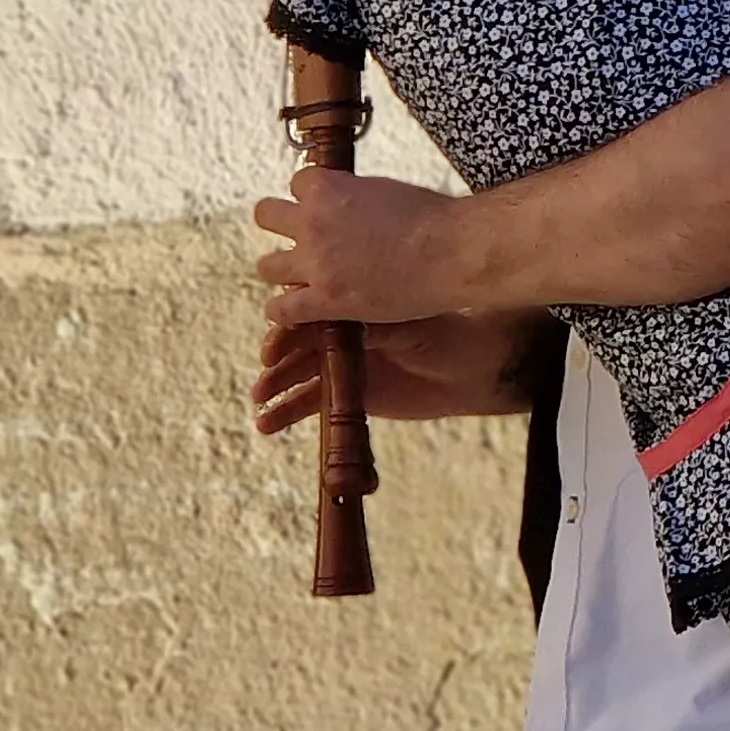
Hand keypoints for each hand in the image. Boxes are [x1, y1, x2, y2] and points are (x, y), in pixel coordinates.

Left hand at [251, 167, 489, 325]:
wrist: (453, 252)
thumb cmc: (434, 219)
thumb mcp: (388, 190)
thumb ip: (358, 195)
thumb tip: (353, 202)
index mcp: (330, 188)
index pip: (298, 183)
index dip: (311, 197)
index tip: (323, 207)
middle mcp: (313, 222)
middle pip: (267, 215)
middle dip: (281, 224)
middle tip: (301, 238)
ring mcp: (316, 263)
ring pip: (267, 265)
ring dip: (281, 269)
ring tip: (299, 276)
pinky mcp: (326, 299)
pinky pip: (281, 309)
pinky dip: (285, 311)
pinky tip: (298, 311)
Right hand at [251, 308, 544, 431]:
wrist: (469, 373)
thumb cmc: (446, 337)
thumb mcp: (411, 329)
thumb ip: (373, 330)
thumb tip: (333, 325)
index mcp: (354, 305)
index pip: (313, 310)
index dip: (292, 323)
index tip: (280, 335)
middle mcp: (340, 332)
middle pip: (298, 340)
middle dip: (278, 353)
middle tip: (266, 366)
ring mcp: (339, 363)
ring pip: (297, 373)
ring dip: (275, 384)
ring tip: (260, 398)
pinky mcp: (342, 395)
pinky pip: (307, 403)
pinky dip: (285, 413)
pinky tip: (266, 425)